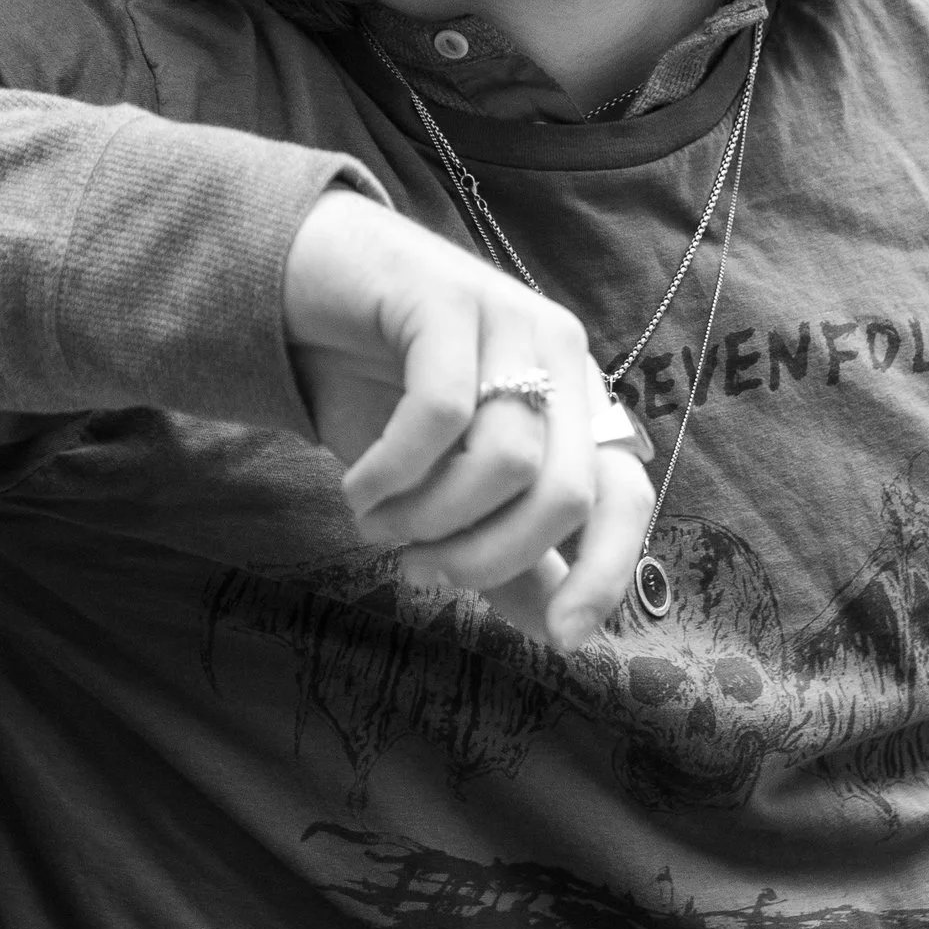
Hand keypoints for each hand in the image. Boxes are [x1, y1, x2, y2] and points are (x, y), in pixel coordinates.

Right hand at [281, 193, 652, 651]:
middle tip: (418, 568)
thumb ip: (505, 551)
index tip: (563, 640)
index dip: (606, 574)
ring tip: (376, 520)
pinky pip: (442, 412)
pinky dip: (394, 471)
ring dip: (430, 517)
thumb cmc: (379, 392)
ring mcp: (509, 317)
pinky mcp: (448, 295)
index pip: (626, 496)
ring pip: (507, 461)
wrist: (302, 288)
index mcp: (574, 403)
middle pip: (564, 495)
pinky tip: (358, 485)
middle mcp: (560, 356)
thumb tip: (559, 632)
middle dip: (487, 558)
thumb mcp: (446, 488)